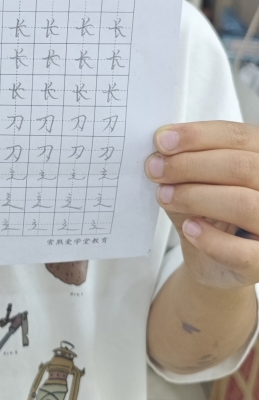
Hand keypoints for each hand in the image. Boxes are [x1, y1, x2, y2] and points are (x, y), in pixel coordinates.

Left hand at [145, 122, 258, 291]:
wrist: (213, 263)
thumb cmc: (209, 215)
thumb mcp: (197, 182)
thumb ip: (187, 162)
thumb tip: (164, 146)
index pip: (238, 136)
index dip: (198, 136)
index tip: (163, 140)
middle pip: (240, 166)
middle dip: (190, 165)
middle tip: (156, 169)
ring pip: (243, 204)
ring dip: (195, 197)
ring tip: (165, 196)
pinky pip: (241, 251)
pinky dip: (210, 239)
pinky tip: (189, 229)